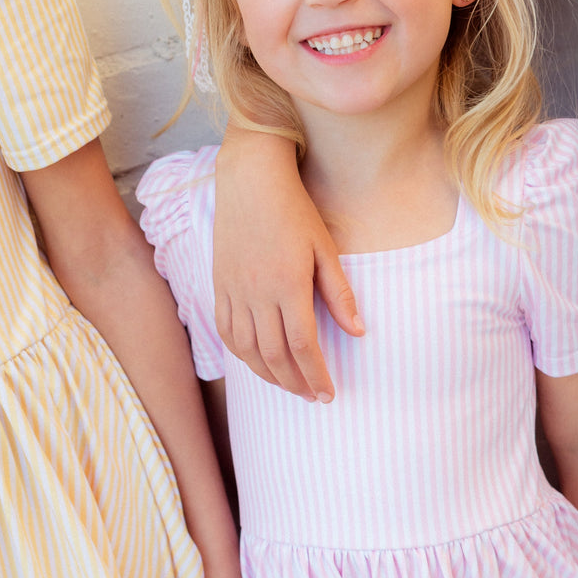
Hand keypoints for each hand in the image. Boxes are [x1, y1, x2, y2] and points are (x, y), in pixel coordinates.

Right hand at [213, 132, 362, 402]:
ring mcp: (234, 292)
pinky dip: (242, 356)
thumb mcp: (326, 249)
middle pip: (274, 356)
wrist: (250, 180)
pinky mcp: (219, 286)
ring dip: (269, 375)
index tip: (329, 394)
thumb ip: (340, 294)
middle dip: (296, 383)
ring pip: (247, 351)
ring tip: (289, 385)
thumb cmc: (294, 211)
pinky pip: (226, 333)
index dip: (317, 375)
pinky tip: (258, 363)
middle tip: (312, 397)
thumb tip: (358, 332)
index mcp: (288, 285)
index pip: (304, 346)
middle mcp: (257, 294)